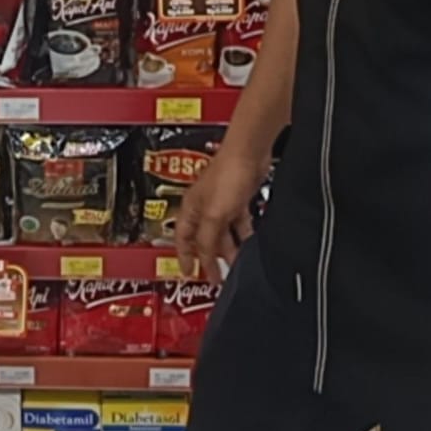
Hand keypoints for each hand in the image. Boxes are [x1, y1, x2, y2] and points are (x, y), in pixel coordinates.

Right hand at [175, 146, 268, 282]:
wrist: (249, 154)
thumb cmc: (227, 173)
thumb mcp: (214, 215)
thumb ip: (208, 239)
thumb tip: (206, 260)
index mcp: (190, 209)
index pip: (181, 238)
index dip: (183, 256)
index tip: (188, 272)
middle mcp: (204, 207)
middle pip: (204, 239)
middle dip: (211, 258)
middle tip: (218, 276)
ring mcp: (221, 203)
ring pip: (223, 233)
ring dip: (230, 250)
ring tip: (237, 266)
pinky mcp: (238, 199)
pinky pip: (239, 225)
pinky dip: (243, 236)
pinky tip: (249, 245)